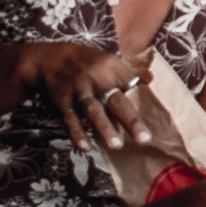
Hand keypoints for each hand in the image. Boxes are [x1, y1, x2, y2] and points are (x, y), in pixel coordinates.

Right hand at [18, 43, 154, 152]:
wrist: (49, 58)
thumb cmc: (87, 63)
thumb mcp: (107, 61)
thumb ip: (129, 71)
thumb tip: (151, 78)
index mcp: (111, 67)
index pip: (130, 80)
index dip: (139, 91)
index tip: (155, 109)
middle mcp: (96, 78)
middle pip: (116, 100)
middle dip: (130, 120)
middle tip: (145, 140)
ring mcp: (78, 91)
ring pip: (93, 111)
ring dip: (104, 128)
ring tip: (117, 146)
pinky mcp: (62, 101)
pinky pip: (70, 119)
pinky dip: (77, 133)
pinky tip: (85, 148)